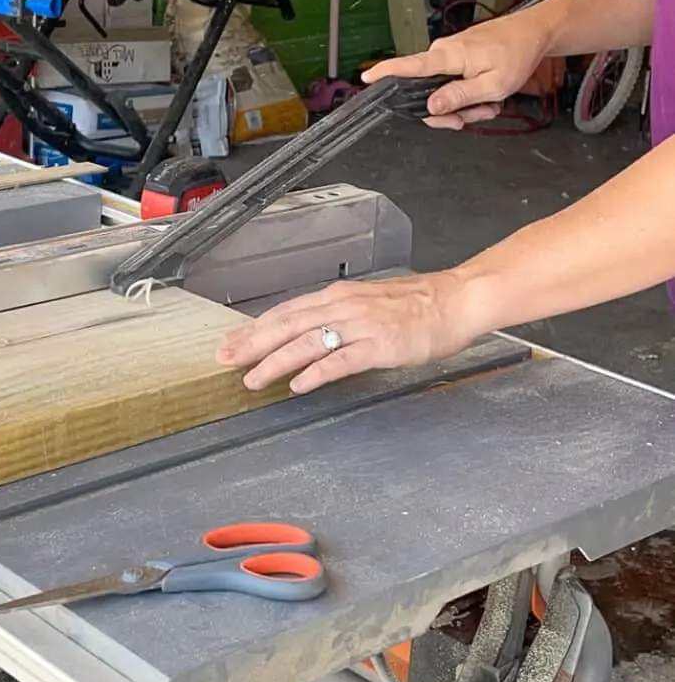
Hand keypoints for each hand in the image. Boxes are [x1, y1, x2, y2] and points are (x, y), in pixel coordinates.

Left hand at [218, 271, 482, 394]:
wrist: (456, 300)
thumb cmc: (417, 304)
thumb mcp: (368, 303)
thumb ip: (338, 317)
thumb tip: (309, 331)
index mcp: (338, 297)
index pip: (286, 311)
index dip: (256, 328)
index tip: (231, 341)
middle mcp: (343, 307)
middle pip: (287, 325)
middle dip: (252, 343)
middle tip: (224, 359)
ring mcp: (361, 326)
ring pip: (307, 342)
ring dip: (275, 362)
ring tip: (252, 379)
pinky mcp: (380, 345)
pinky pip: (341, 360)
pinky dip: (317, 372)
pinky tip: (298, 384)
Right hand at [362, 13, 549, 129]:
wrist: (535, 33)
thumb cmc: (518, 54)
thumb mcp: (492, 85)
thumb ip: (459, 97)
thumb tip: (431, 107)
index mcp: (449, 56)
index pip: (409, 66)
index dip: (385, 72)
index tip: (366, 77)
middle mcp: (445, 52)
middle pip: (428, 93)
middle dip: (451, 111)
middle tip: (475, 115)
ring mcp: (452, 54)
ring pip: (445, 93)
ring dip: (467, 105)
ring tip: (489, 103)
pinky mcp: (460, 57)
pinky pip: (455, 84)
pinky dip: (471, 94)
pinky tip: (488, 95)